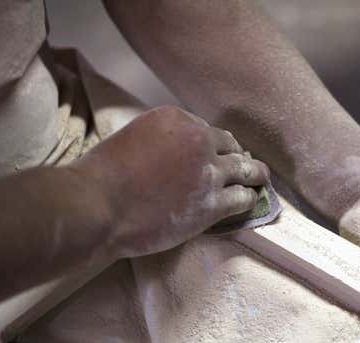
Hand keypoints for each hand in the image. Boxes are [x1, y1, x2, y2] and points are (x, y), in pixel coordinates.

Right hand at [73, 105, 268, 257]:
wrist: (97, 206)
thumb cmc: (101, 177)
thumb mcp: (133, 138)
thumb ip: (161, 141)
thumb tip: (174, 155)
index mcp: (177, 118)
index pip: (206, 130)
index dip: (214, 145)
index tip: (217, 154)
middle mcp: (199, 140)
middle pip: (230, 146)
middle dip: (237, 156)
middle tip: (245, 166)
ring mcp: (209, 173)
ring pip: (247, 170)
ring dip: (256, 175)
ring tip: (261, 180)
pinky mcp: (212, 205)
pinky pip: (243, 198)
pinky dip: (250, 200)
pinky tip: (251, 203)